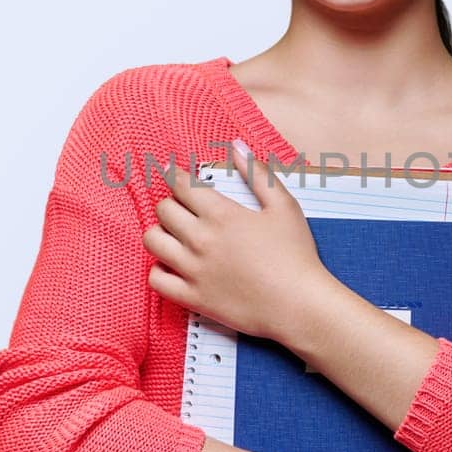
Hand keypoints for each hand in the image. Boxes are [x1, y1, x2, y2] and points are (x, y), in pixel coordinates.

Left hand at [143, 139, 328, 340]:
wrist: (299, 304)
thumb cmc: (296, 255)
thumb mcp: (283, 206)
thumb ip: (258, 174)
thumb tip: (237, 147)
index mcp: (221, 214)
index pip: (181, 185)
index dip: (172, 174)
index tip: (170, 171)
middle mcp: (201, 240)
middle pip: (164, 210)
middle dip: (171, 202)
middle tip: (182, 206)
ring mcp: (193, 270)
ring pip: (153, 241)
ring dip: (159, 233)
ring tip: (173, 234)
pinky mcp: (192, 298)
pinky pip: (156, 280)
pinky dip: (159, 270)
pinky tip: (173, 265)